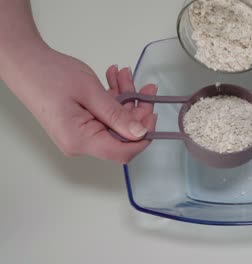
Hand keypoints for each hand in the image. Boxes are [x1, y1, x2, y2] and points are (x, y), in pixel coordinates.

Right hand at [10, 49, 156, 163]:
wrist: (25, 63)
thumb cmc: (49, 75)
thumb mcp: (90, 92)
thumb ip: (117, 114)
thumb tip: (140, 133)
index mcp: (81, 140)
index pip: (122, 152)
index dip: (142, 136)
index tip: (152, 114)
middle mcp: (81, 143)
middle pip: (121, 135)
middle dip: (136, 110)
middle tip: (145, 87)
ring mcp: (81, 133)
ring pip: (115, 121)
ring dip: (125, 98)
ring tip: (125, 74)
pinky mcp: (81, 123)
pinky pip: (105, 115)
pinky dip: (113, 97)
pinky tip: (114, 78)